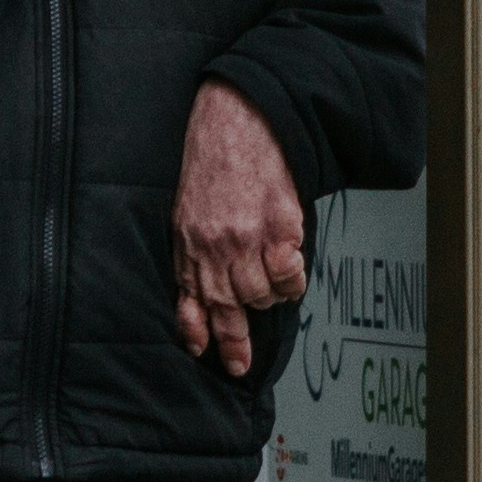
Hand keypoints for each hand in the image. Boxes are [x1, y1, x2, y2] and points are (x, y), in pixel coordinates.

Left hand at [169, 78, 307, 379]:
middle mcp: (214, 248)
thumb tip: (204, 281)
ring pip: (260, 295)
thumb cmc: (213, 155)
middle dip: (234, 342)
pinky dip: (293, 276)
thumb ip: (195, 244)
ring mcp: (246, 240)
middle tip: (240, 364)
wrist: (240, 117)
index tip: (210, 355)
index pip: (190, 300)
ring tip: (276, 275)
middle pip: (227, 309)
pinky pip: (289, 274)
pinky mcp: (277, 228)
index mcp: (188, 242)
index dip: (201, 333)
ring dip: (271, 293)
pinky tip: (293, 263)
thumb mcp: (188, 204)